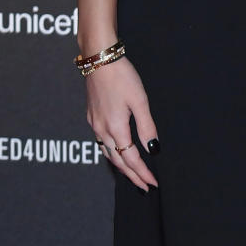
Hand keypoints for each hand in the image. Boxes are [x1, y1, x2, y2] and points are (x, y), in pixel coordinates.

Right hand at [85, 57, 159, 190]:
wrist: (99, 59)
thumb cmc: (121, 76)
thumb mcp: (139, 100)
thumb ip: (146, 126)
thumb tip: (153, 148)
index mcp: (115, 128)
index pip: (131, 159)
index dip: (142, 173)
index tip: (152, 183)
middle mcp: (102, 130)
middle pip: (117, 161)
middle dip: (132, 175)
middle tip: (144, 186)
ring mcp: (94, 124)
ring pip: (107, 153)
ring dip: (120, 166)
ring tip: (132, 174)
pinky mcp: (92, 117)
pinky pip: (101, 143)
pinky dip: (111, 153)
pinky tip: (116, 151)